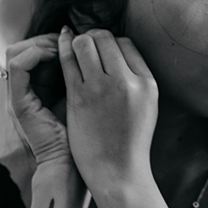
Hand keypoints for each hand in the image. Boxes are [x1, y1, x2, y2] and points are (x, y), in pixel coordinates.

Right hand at [4, 32, 70, 166]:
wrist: (70, 167)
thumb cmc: (82, 136)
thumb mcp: (80, 98)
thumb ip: (78, 77)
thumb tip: (90, 49)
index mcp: (34, 90)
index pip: (33, 51)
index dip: (52, 41)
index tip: (76, 41)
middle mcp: (22, 91)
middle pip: (22, 48)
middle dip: (47, 39)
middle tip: (70, 40)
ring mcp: (17, 97)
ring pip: (16, 52)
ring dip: (41, 44)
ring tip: (64, 47)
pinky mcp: (18, 103)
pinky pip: (18, 66)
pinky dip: (36, 54)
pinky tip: (57, 56)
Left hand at [57, 27, 157, 190]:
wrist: (118, 172)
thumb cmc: (131, 141)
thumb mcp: (147, 105)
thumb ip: (137, 79)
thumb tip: (119, 54)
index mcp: (147, 82)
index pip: (127, 43)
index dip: (111, 42)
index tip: (103, 48)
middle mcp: (127, 81)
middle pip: (105, 38)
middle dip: (93, 36)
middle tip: (85, 42)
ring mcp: (101, 88)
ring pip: (84, 44)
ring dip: (77, 41)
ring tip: (74, 46)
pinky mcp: (79, 97)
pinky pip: (68, 61)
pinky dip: (63, 48)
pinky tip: (60, 45)